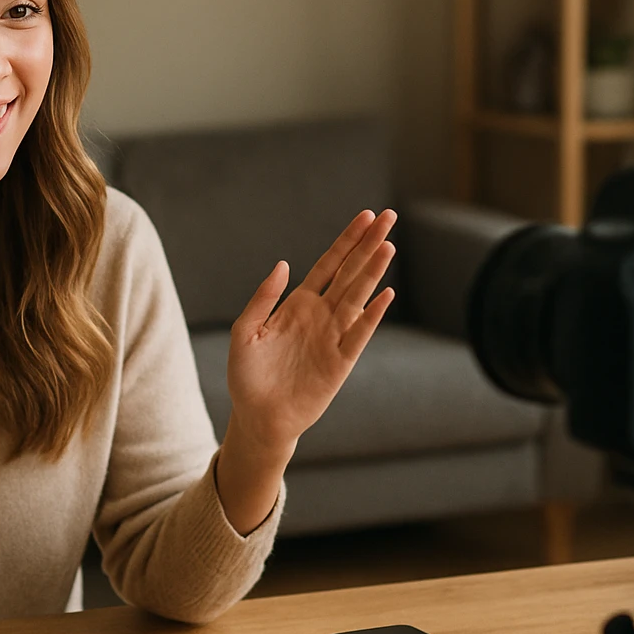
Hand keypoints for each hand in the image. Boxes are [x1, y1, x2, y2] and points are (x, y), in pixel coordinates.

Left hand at [226, 209, 396, 455]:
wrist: (258, 417)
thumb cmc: (248, 376)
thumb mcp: (244, 332)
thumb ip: (263, 298)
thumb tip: (284, 264)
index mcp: (298, 304)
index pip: (329, 264)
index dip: (346, 240)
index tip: (365, 216)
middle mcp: (321, 315)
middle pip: (350, 272)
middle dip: (368, 244)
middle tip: (389, 216)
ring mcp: (334, 337)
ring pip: (358, 296)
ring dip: (373, 271)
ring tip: (388, 245)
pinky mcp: (341, 362)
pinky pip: (360, 334)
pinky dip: (373, 315)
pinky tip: (386, 294)